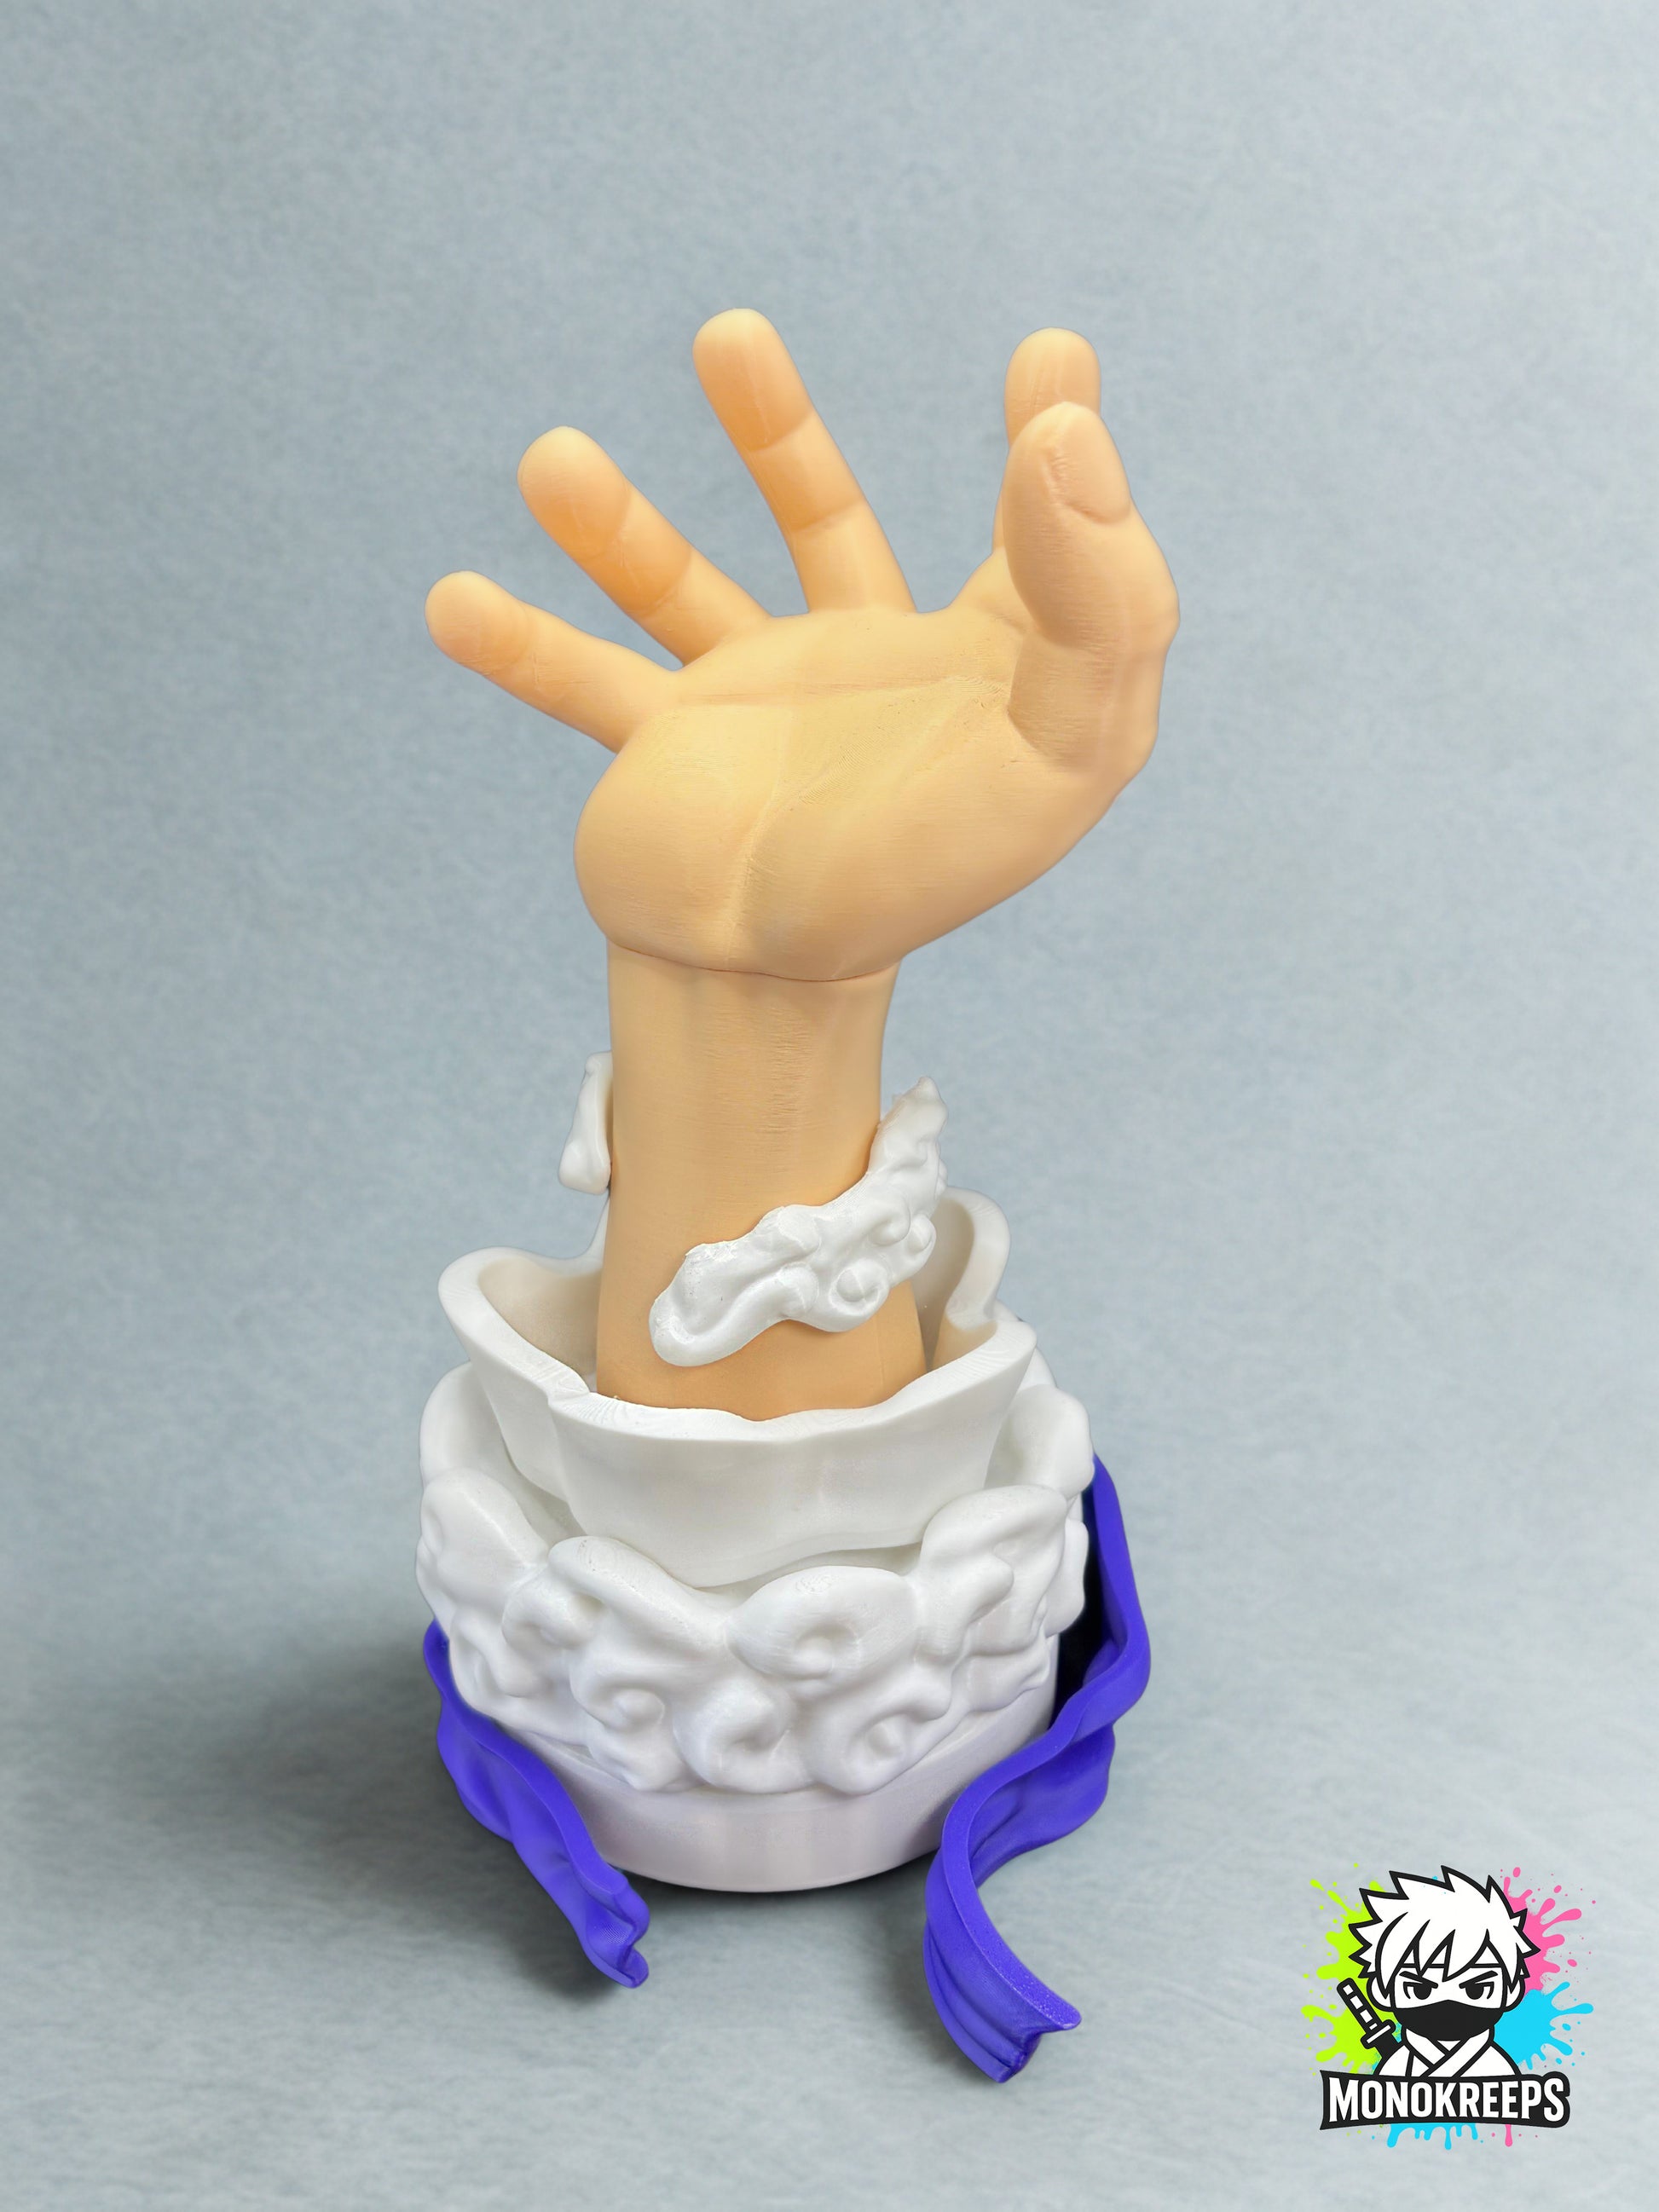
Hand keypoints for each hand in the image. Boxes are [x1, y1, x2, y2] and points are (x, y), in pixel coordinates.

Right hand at [427, 312, 1176, 982]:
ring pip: (683, 589)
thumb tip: (1065, 430)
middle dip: (776, 430)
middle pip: (823, 523)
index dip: (1051, 449)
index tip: (1047, 356)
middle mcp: (859, 677)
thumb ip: (1097, 595)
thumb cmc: (923, 877)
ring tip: (549, 458)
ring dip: (618, 526)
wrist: (770, 988)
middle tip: (728, 337)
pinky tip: (454, 604)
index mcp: (969, 673)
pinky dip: (525, 647)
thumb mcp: (1061, 744)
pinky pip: (588, 681)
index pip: (1028, 546)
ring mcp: (751, 712)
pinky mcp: (662, 755)